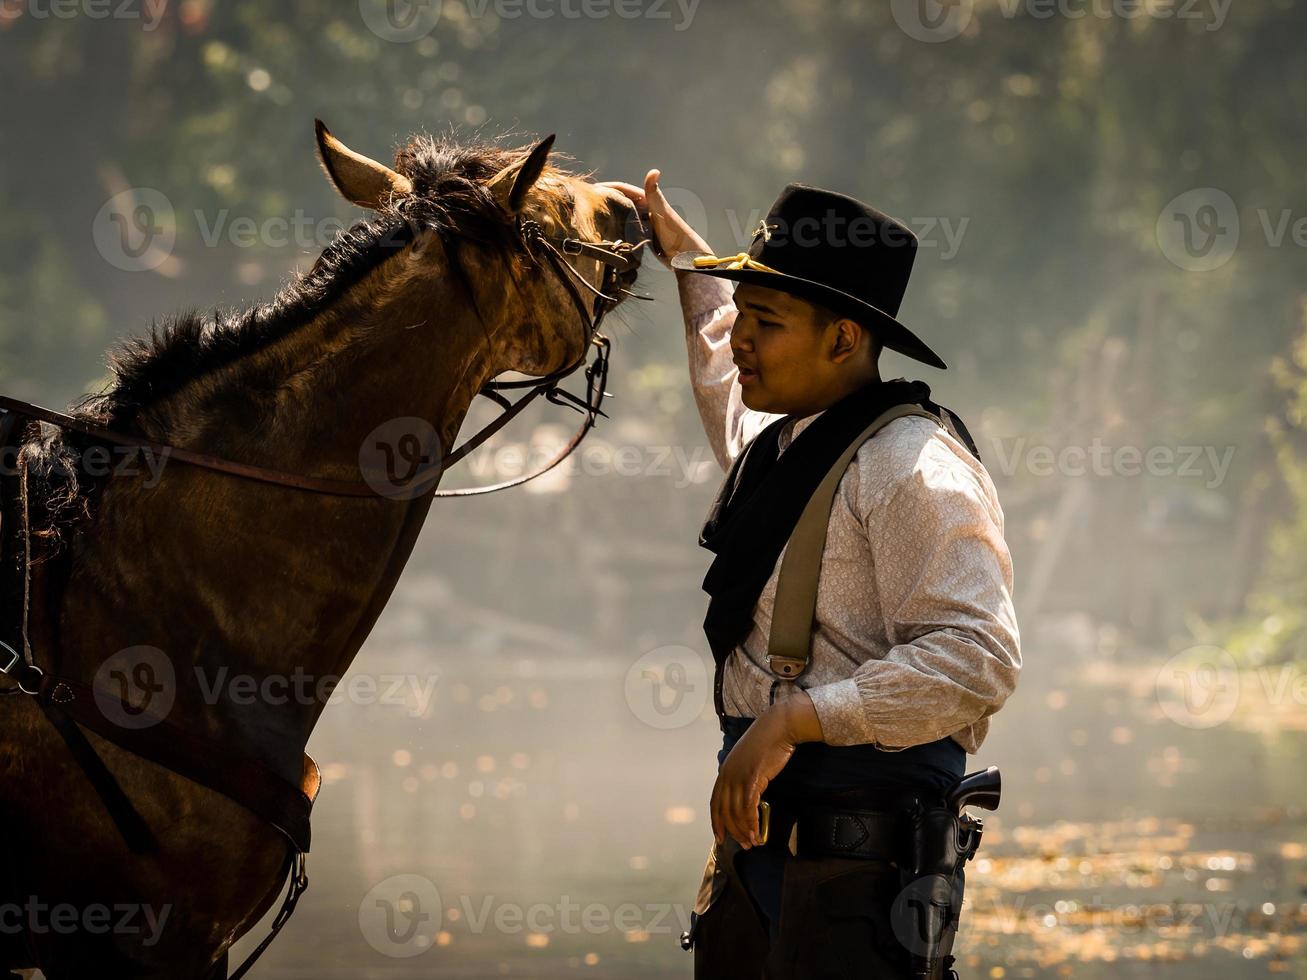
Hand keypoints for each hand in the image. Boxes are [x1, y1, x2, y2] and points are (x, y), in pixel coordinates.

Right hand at [598, 169, 710, 269]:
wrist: (687, 258)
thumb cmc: (677, 235)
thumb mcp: (662, 213)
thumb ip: (654, 194)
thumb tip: (653, 171)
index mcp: (650, 201)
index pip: (624, 190)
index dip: (608, 188)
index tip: (591, 190)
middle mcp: (647, 209)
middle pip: (622, 202)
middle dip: (606, 201)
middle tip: (587, 204)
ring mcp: (646, 223)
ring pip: (623, 216)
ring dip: (610, 215)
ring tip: (592, 218)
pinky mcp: (646, 236)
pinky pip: (627, 229)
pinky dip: (617, 229)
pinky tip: (606, 234)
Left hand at [709, 692, 823, 848]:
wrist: (778, 727)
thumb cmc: (767, 743)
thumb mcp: (747, 761)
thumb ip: (742, 777)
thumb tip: (745, 796)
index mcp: (724, 771)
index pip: (715, 803)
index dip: (716, 822)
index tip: (720, 837)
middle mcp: (727, 775)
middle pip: (724, 811)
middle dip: (732, 831)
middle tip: (743, 845)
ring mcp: (739, 776)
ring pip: (736, 812)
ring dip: (744, 831)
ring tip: (752, 843)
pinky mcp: (752, 778)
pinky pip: (749, 807)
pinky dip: (752, 823)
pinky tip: (757, 832)